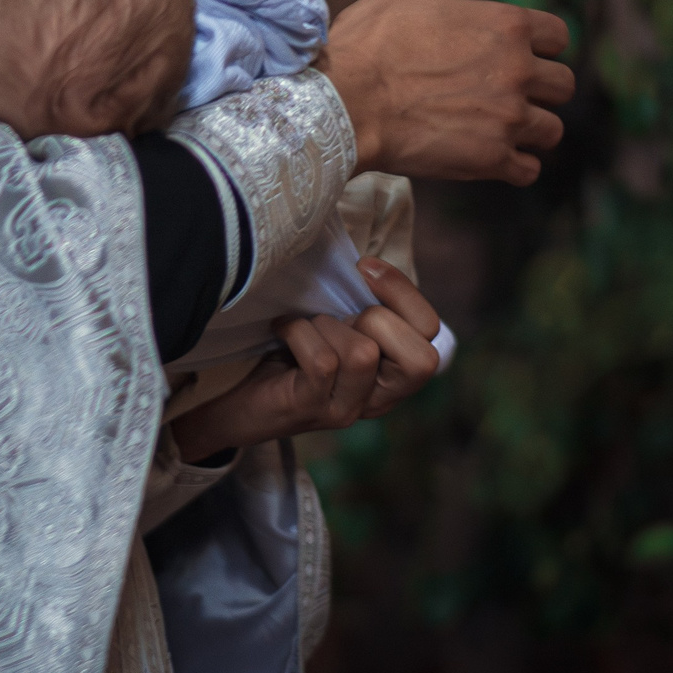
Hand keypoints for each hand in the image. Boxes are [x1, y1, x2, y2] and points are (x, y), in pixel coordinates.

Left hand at [167, 258, 444, 458]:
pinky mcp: (313, 410)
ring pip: (363, 353)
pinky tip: (282, 329)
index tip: (363, 267)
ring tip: (305, 328)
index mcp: (394, 373)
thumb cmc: (292, 351)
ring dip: (327, 325)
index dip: (404, 293)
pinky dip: (297, 332)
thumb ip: (363, 304)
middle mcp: (381, 398)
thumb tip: (366, 261)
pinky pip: (322, 362)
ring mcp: (348, 410)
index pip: (433, 334)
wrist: (238, 397)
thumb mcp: (338, 323)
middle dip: (376, 318)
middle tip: (338, 316)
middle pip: (421, 359)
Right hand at [318, 0, 573, 183]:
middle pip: (562, 84)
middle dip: (539, 86)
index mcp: (507, 26)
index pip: (558, 35)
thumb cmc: (372, 40)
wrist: (342, 101)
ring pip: (551, 129)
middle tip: (501, 89)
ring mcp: (508, 119)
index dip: (536, 42)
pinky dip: (514, 164)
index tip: (509, 52)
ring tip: (494, 124)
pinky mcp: (491, 159)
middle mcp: (518, 72)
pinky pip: (528, 169)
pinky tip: (488, 153)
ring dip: (530, 127)